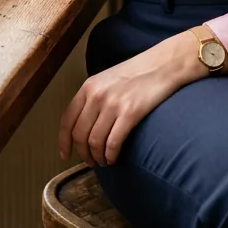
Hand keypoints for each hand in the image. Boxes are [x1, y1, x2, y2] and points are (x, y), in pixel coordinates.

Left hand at [58, 31, 208, 167]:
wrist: (163, 65)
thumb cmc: (137, 73)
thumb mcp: (107, 80)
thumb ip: (93, 98)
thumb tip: (84, 124)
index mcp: (89, 87)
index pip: (67, 120)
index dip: (64, 141)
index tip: (65, 155)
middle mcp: (97, 95)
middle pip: (80, 135)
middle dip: (83, 154)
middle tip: (91, 162)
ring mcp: (113, 104)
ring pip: (95, 142)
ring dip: (98, 157)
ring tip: (104, 161)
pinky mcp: (130, 113)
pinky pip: (113, 143)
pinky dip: (111, 155)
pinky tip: (114, 158)